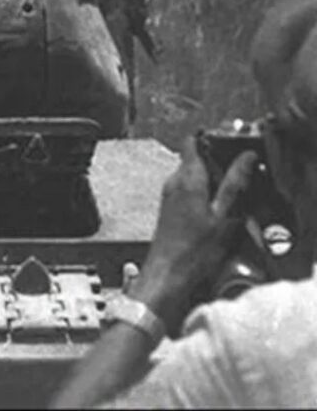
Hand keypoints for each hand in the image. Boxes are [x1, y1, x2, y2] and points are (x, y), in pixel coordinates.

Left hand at [128, 138, 256, 332]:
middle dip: (218, 165)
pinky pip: (188, 192)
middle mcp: (173, 182)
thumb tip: (246, 157)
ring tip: (228, 205)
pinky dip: (203, 198)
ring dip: (212, 184)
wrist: (168, 276)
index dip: (212, 138)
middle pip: (195, 159)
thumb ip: (235, 183)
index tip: (231, 145)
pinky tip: (214, 217)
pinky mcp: (168, 209)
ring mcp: (168, 195)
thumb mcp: (226, 216)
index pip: (193, 141)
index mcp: (187, 178)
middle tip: (238, 182)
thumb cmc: (194, 250)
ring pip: (193, 177)